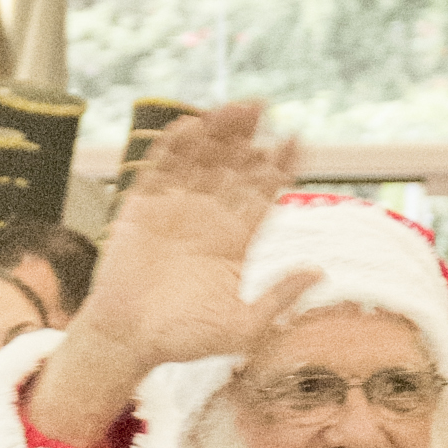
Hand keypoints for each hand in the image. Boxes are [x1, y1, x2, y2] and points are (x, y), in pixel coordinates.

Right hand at [26, 103, 318, 445]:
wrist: (128, 341)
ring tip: (235, 108)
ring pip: (202, 157)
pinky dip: (174, 144)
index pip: (264, 191)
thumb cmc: (185, 340)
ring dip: (218, 131)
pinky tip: (192, 124)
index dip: (280, 164)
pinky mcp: (143, 205)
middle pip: (234, 164)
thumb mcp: (243, 328)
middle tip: (263, 107)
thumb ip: (279, 297)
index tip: (296, 139)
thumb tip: (320, 271)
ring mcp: (176, 207)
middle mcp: (210, 216)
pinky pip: (160, 166)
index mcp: (237, 239)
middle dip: (249, 136)